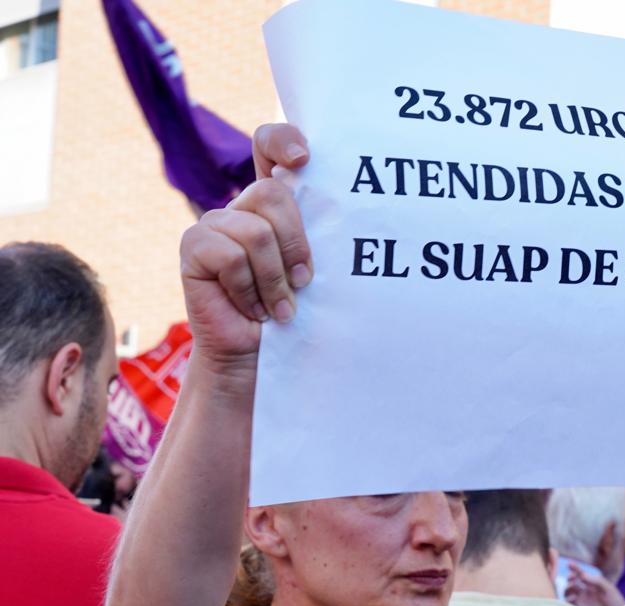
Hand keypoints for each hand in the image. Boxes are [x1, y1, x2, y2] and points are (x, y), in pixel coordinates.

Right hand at [179, 124, 310, 366]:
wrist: (259, 361)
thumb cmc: (296, 315)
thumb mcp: (315, 270)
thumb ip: (319, 234)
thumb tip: (347, 208)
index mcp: (275, 205)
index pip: (269, 146)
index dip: (282, 141)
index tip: (304, 159)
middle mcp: (243, 207)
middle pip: (274, 193)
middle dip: (296, 245)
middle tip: (302, 284)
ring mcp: (215, 224)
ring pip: (256, 230)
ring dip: (274, 278)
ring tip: (278, 307)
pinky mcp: (193, 246)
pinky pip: (230, 254)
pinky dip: (248, 289)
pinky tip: (251, 308)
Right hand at [565, 562, 624, 605]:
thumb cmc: (616, 604)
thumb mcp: (609, 589)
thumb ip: (596, 581)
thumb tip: (582, 575)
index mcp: (593, 584)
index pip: (582, 574)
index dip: (574, 568)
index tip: (569, 564)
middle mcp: (586, 592)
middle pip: (573, 581)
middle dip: (570, 578)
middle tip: (573, 578)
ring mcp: (582, 601)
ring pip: (568, 591)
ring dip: (567, 588)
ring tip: (572, 588)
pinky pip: (569, 603)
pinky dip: (567, 599)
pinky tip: (573, 598)